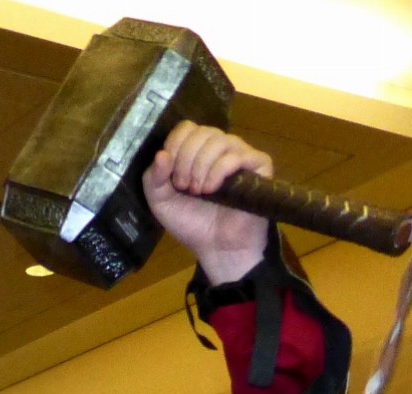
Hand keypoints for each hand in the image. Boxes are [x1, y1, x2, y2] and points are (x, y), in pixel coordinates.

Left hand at [144, 121, 270, 285]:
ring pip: (218, 140)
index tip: (171, 175)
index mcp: (197, 151)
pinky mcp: (258, 164)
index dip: (175, 146)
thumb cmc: (192, 223)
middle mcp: (220, 147)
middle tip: (184, 187)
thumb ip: (154, 179)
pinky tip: (212, 190)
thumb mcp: (162, 203)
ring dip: (201, 167)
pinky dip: (218, 172)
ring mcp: (240, 153)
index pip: (186, 128)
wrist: (217, 248)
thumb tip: (161, 154)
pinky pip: (235, 155)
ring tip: (198, 192)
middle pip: (201, 132)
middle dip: (186, 160)